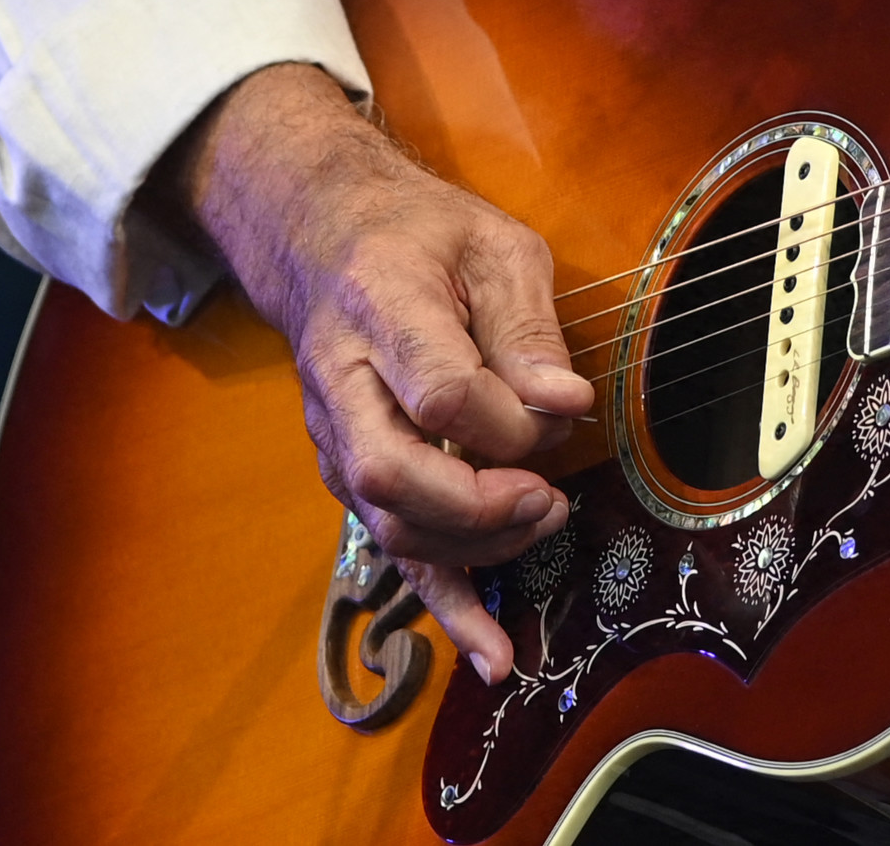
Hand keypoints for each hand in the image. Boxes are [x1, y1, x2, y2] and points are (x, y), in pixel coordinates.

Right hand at [162, 62, 599, 681]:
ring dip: (477, 545)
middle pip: (394, 473)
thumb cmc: (419, 236)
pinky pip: (393, 553)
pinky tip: (494, 654)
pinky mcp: (350, 474)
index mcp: (383, 308)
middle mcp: (344, 384)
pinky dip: (446, 608)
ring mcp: (338, 437)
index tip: (563, 406)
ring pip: (391, 524)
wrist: (323, 239)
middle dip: (482, 504)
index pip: (440, 390)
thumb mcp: (493, 244)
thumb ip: (528, 325)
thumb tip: (566, 402)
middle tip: (549, 495)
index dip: (509, 419)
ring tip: (544, 522)